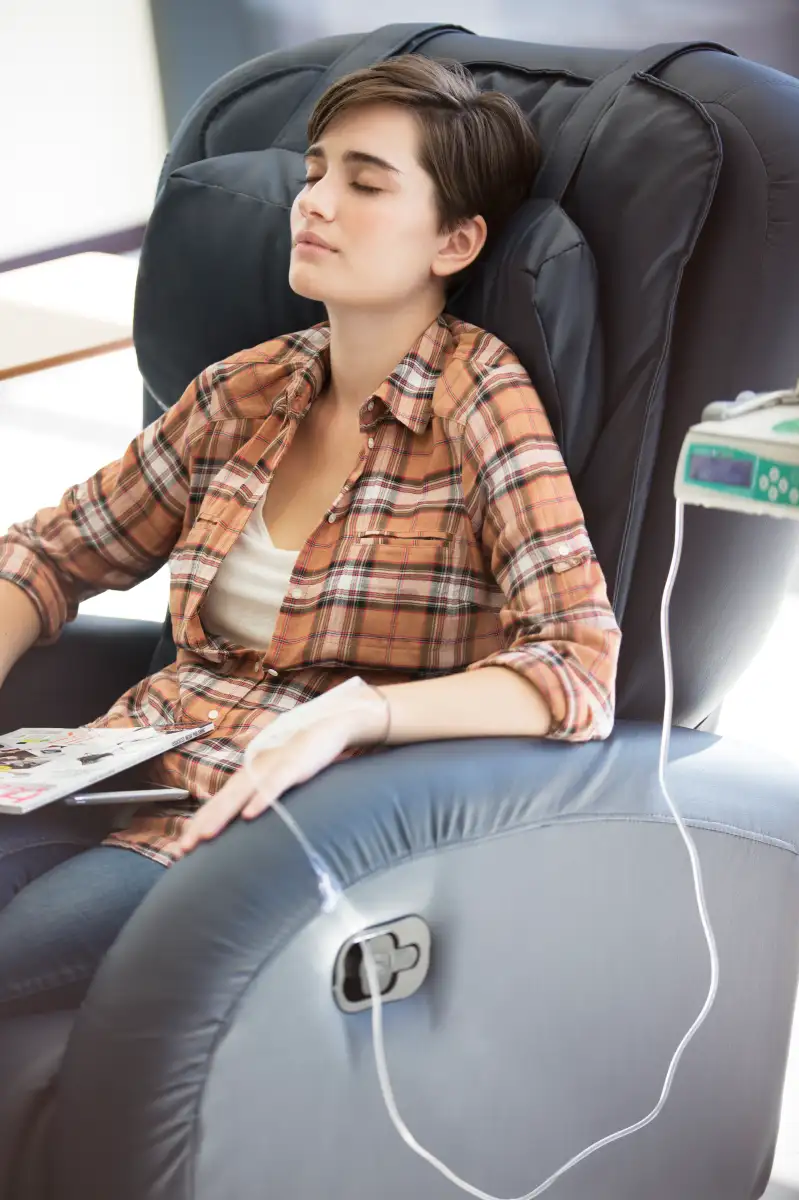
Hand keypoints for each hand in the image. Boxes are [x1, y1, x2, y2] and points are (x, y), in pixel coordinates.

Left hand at [169, 686, 387, 856]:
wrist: (329, 727)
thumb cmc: (300, 754)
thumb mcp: (275, 774)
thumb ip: (258, 790)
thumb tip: (244, 814)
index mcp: (247, 775)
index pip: (217, 802)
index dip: (199, 823)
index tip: (182, 848)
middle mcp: (253, 771)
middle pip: (222, 801)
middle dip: (200, 826)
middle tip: (182, 849)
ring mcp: (271, 768)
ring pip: (240, 794)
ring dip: (222, 815)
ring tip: (205, 836)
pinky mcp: (293, 766)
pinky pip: (274, 786)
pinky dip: (261, 800)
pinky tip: (249, 815)